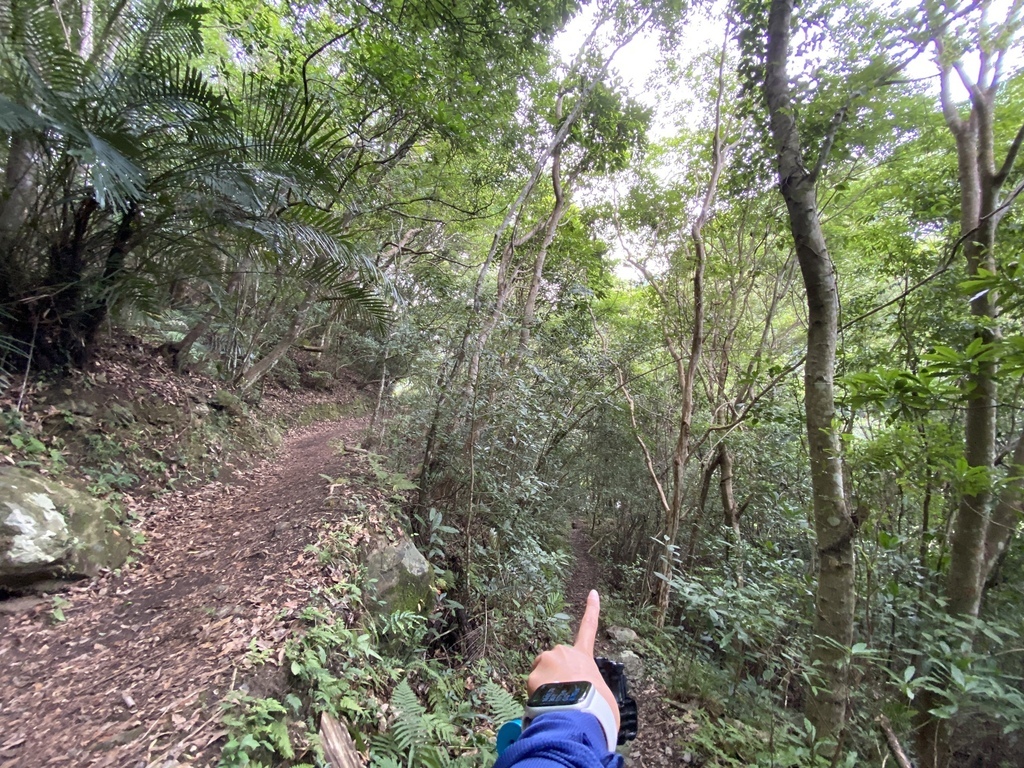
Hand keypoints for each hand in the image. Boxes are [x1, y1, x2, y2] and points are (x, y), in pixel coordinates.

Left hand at [527, 589, 619, 728]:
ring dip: (545, 687)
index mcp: (583, 656)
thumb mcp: (602, 696)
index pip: (589, 628)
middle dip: (555, 677)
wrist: (579, 713)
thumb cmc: (596, 707)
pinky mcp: (533, 673)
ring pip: (541, 674)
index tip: (592, 593)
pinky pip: (532, 687)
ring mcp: (547, 660)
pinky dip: (537, 696)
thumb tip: (588, 699)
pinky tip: (546, 706)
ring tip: (557, 702)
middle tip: (564, 697)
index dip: (591, 609)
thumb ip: (592, 690)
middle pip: (555, 663)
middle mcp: (564, 652)